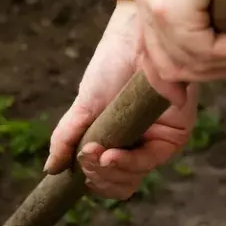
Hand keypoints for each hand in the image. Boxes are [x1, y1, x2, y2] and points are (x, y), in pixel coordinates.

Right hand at [45, 0, 198, 199]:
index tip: (74, 169)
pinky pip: (151, 162)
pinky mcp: (175, 133)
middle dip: (96, 177)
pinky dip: (127, 163)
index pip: (105, 180)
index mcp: (116, 143)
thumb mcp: (83, 106)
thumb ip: (67, 138)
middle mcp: (138, 147)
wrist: (134, 39)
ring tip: (94, 152)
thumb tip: (50, 171)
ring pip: (132, 180)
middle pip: (117, 186)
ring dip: (108, 172)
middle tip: (85, 155)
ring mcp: (156, 142)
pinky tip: (109, 155)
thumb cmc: (110, 67)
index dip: (91, 181)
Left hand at [132, 0, 225, 89]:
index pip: (150, 56)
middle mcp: (146, 4)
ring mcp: (156, 8)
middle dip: (208, 72)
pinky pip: (206, 49)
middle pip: (170, 68)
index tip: (182, 98)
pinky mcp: (173, 9)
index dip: (168, 81)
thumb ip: (213, 19)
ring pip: (191, 64)